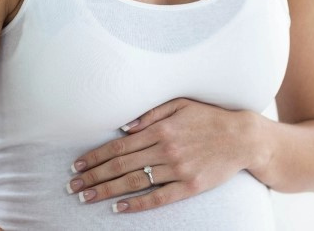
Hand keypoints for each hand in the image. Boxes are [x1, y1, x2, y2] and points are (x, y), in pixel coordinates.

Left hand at [66, 98, 256, 213]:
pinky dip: (137, 204)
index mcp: (160, 129)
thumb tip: (124, 126)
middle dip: (94, 176)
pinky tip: (118, 208)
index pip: (119, 146)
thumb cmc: (208, 117)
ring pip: (135, 182)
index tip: (78, 164)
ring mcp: (177, 170)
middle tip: (72, 186)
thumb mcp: (179, 104)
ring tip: (87, 197)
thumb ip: (151, 113)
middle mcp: (165, 149)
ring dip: (107, 191)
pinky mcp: (189, 187)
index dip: (96, 156)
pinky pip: (158, 198)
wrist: (241, 137)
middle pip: (121, 166)